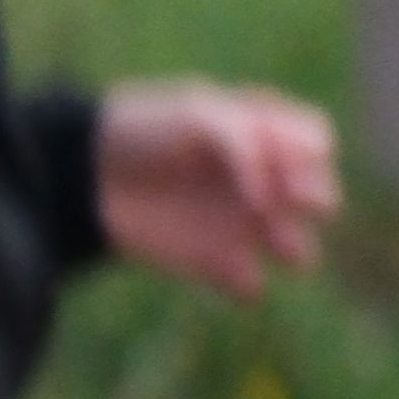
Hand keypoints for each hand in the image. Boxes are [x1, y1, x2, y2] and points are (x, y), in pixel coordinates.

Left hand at [92, 83, 335, 295]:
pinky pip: (250, 284)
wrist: (80, 171)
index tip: (282, 158)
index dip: (311, 153)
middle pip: (318, 194)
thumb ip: (245, 143)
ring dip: (296, 246)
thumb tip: (268, 197)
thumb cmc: (141, 129)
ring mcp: (237, 222)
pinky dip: (250, 285)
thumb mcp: (198, 114)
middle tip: (288, 198)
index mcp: (262, 135)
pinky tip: (236, 274)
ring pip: (296, 245)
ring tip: (277, 244)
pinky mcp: (210, 261)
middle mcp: (259, 180)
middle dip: (316, 198)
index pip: (317, 143)